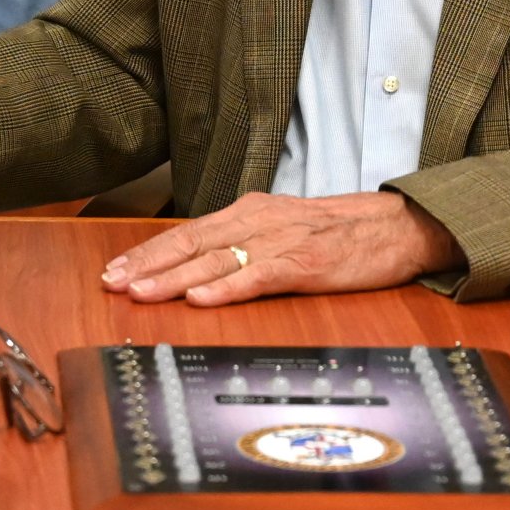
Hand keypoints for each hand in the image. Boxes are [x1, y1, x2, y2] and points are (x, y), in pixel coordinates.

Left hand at [99, 191, 459, 306]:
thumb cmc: (340, 232)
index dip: (149, 252)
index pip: (187, 232)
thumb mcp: (283, 228)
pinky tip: (200, 298)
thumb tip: (199, 265)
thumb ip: (244, 242)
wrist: (397, 226)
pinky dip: (227, 287)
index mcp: (250, 211)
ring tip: (140, 292)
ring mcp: (281, 241)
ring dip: (173, 278)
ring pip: (216, 259)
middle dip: (147, 265)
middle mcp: (258, 220)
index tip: (116, 270)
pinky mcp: (305, 262)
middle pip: (191, 243)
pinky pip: (258, 276)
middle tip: (112, 283)